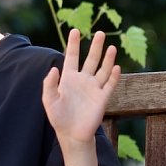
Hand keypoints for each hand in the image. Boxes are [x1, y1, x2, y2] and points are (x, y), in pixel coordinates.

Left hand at [42, 29, 120, 144]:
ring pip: (103, 69)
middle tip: (100, 33)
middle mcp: (83, 80)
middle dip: (96, 46)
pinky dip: (114, 76)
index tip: (75, 30)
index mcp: (69, 78)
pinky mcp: (103, 98)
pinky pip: (110, 85)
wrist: (72, 134)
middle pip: (91, 59)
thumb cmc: (59, 117)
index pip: (72, 57)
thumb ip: (49, 84)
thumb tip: (53, 68)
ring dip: (108, 59)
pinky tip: (117, 67)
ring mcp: (94, 88)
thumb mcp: (49, 100)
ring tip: (112, 47)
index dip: (73, 44)